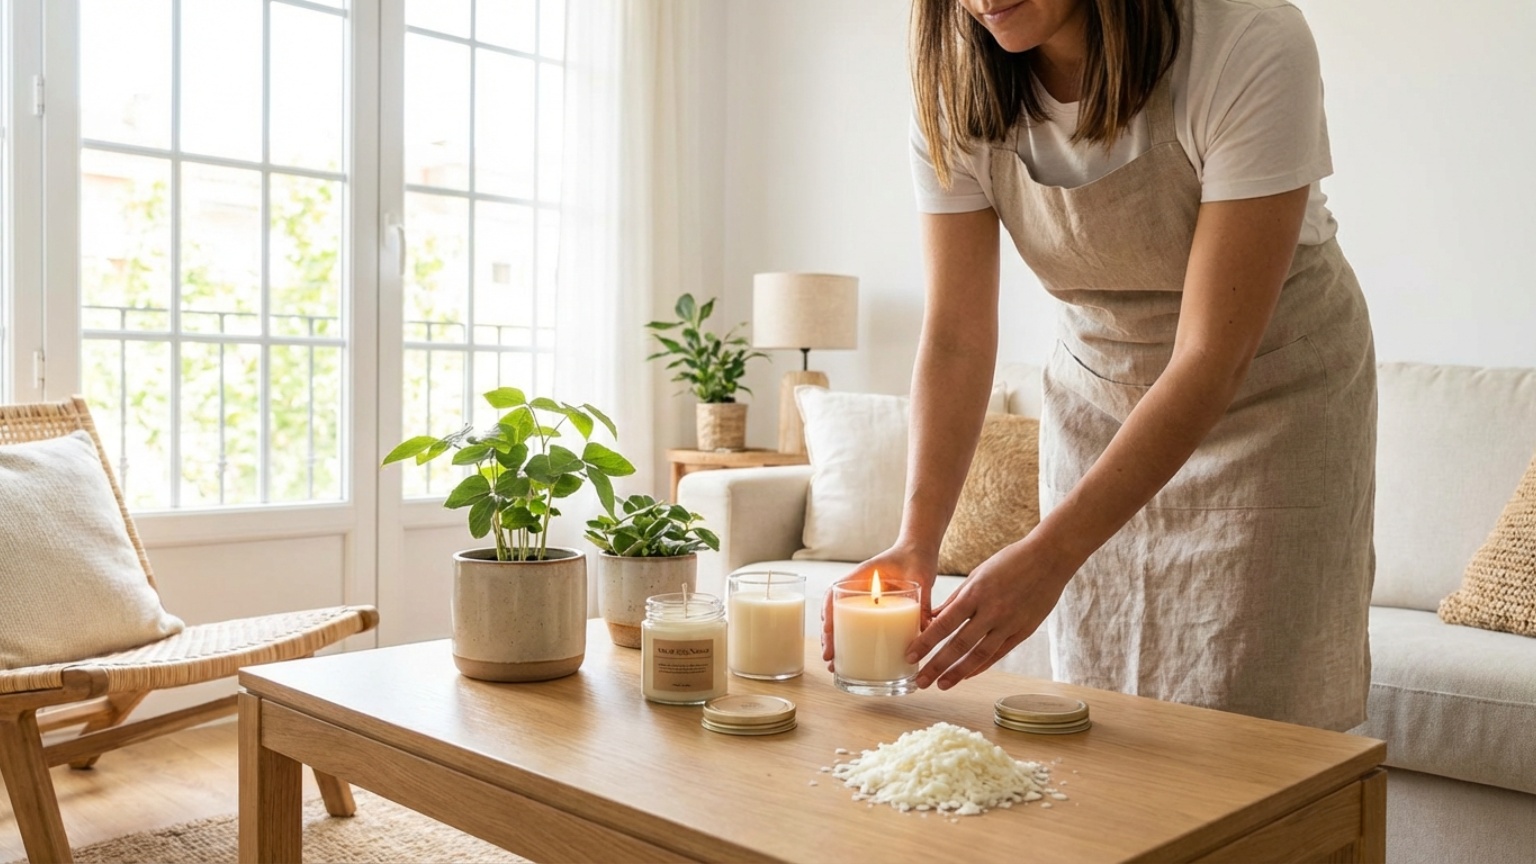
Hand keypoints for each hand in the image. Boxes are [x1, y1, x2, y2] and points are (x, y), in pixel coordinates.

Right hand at [821, 546, 937, 669]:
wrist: (919, 551)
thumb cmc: (915, 558)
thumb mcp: (919, 577)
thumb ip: (923, 602)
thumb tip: (926, 630)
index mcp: (861, 577)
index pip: (834, 595)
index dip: (828, 614)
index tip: (828, 632)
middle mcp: (857, 590)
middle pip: (833, 614)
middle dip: (828, 637)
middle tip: (829, 659)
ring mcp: (863, 601)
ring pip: (841, 623)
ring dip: (836, 642)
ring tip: (835, 665)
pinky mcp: (873, 610)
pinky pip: (857, 626)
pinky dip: (850, 642)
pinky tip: (851, 659)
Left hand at [907, 539, 1072, 689]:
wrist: (1050, 559)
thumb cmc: (1010, 562)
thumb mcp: (978, 575)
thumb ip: (957, 599)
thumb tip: (934, 618)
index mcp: (976, 593)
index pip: (945, 624)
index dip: (926, 642)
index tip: (910, 655)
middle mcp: (992, 611)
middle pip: (959, 645)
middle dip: (937, 666)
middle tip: (921, 682)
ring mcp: (1009, 624)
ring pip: (979, 655)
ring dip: (958, 673)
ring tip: (941, 685)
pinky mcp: (1023, 631)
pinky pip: (999, 654)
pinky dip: (981, 666)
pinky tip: (967, 675)